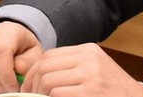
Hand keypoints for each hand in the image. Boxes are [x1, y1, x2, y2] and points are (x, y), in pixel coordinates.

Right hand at [0, 21, 43, 95]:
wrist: (14, 43)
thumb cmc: (25, 50)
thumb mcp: (34, 55)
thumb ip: (27, 63)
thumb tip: (17, 70)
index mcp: (8, 29)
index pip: (0, 50)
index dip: (5, 74)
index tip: (13, 87)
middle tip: (6, 92)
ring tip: (0, 91)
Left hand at [20, 43, 142, 96]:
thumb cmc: (114, 90)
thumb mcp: (96, 69)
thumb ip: (73, 67)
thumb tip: (39, 74)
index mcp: (89, 50)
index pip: (49, 55)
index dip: (33, 71)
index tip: (29, 85)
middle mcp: (89, 59)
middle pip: (45, 66)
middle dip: (31, 84)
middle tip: (29, 96)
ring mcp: (90, 75)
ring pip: (48, 81)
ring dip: (39, 94)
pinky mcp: (88, 92)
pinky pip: (56, 94)